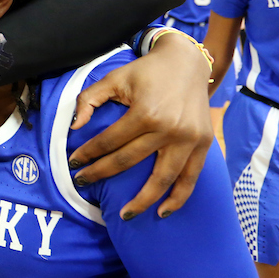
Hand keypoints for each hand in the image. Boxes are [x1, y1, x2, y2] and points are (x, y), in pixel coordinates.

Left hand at [70, 33, 212, 219]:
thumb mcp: (114, 78)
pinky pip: (190, 177)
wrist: (187, 62)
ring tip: (125, 215)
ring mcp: (189, 139)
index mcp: (146, 112)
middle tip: (83, 184)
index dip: (89, 155)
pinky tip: (163, 211)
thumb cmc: (146, 71)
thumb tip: (74, 128)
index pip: (110, 142)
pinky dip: (178, 197)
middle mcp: (169, 129)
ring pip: (163, 179)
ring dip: (143, 201)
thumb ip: (89, 99)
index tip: (74, 164)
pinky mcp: (204, 143)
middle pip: (130, 162)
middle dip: (102, 175)